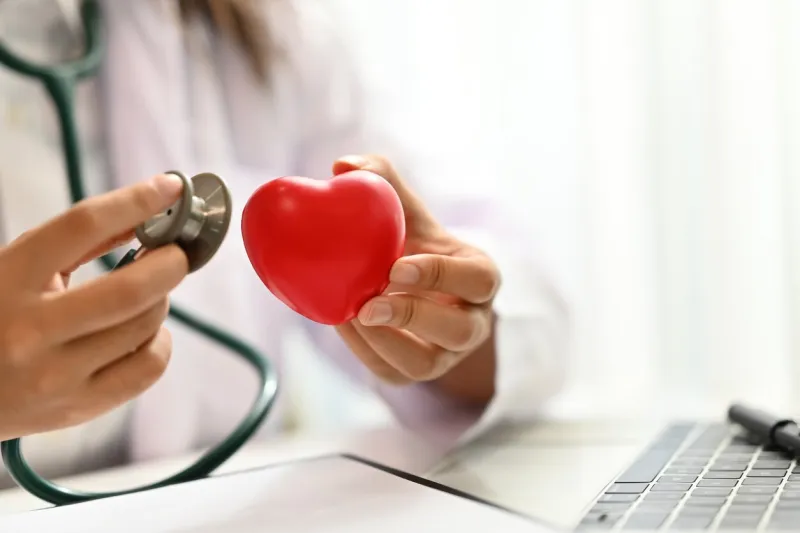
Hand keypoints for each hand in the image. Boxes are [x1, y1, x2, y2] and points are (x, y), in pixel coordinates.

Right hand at [0, 174, 188, 440]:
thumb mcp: (15, 267)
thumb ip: (78, 241)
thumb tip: (144, 215)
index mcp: (8, 279)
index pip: (83, 225)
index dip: (136, 201)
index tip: (170, 188)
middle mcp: (30, 329)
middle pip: (130, 290)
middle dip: (170, 264)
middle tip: (175, 254)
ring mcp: (54, 374)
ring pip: (145, 326)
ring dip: (161, 300)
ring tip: (149, 293)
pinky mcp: (77, 407)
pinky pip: (149, 368)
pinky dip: (159, 342)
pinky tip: (144, 333)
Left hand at [332, 155, 500, 402]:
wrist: (411, 288)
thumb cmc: (415, 245)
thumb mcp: (410, 214)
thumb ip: (384, 182)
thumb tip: (344, 165)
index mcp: (481, 277)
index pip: (478, 280)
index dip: (440, 276)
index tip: (397, 266)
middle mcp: (472, 321)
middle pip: (458, 330)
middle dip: (413, 317)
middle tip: (369, 303)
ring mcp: (447, 354)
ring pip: (425, 363)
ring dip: (384, 341)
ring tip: (350, 314)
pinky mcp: (415, 372)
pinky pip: (393, 372)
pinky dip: (364, 351)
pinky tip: (341, 323)